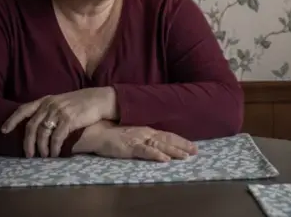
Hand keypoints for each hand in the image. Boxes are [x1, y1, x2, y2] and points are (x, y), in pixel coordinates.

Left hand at [1, 87, 116, 157]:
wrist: (99, 99)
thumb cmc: (81, 102)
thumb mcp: (61, 101)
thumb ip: (48, 110)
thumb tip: (37, 125)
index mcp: (46, 100)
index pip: (23, 109)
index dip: (12, 120)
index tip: (3, 131)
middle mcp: (50, 104)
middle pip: (31, 126)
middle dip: (27, 142)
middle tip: (28, 155)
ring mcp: (59, 111)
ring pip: (42, 133)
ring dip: (41, 148)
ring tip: (44, 156)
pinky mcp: (69, 119)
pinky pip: (56, 137)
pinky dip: (54, 148)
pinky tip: (56, 154)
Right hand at [80, 122, 197, 161]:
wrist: (94, 131)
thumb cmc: (110, 132)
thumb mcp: (130, 133)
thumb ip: (141, 136)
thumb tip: (154, 141)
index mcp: (145, 130)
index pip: (166, 135)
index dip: (180, 140)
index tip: (192, 146)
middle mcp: (145, 133)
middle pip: (167, 140)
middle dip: (183, 145)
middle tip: (196, 151)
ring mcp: (138, 140)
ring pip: (160, 146)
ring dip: (174, 151)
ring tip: (185, 156)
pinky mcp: (129, 147)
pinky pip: (145, 151)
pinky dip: (156, 155)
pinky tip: (164, 159)